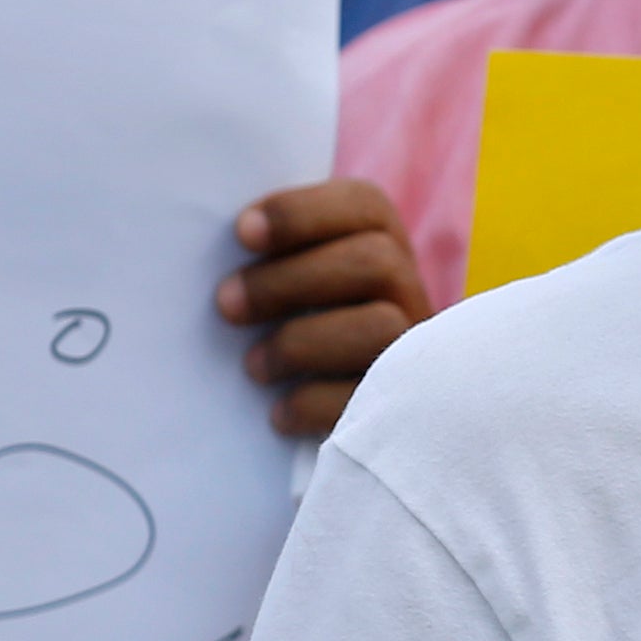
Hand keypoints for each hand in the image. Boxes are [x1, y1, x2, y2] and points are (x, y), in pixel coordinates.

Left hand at [219, 179, 429, 438]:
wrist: (352, 434)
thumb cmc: (295, 342)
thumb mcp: (291, 289)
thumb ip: (273, 260)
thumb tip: (223, 249)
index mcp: (383, 248)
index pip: (364, 206)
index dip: (302, 213)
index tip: (243, 233)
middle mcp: (411, 294)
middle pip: (375, 261)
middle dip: (290, 280)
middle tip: (227, 305)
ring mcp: (416, 352)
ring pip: (381, 326)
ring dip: (301, 342)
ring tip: (253, 366)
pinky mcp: (411, 411)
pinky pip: (369, 398)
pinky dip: (314, 402)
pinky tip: (278, 414)